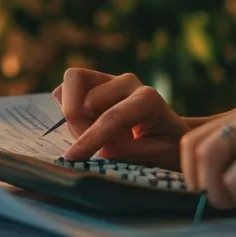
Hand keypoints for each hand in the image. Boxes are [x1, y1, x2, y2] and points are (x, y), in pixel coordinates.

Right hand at [53, 68, 188, 166]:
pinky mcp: (95, 81)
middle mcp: (128, 83)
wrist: (169, 132)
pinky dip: (66, 105)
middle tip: (85, 149)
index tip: (72, 158)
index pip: (112, 117)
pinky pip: (67, 86)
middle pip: (87, 98)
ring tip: (87, 134)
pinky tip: (84, 123)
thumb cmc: (164, 146)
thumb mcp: (155, 156)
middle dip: (79, 126)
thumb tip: (102, 150)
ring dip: (72, 114)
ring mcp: (110, 79)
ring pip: (73, 84)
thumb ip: (129, 152)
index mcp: (147, 100)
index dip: (89, 138)